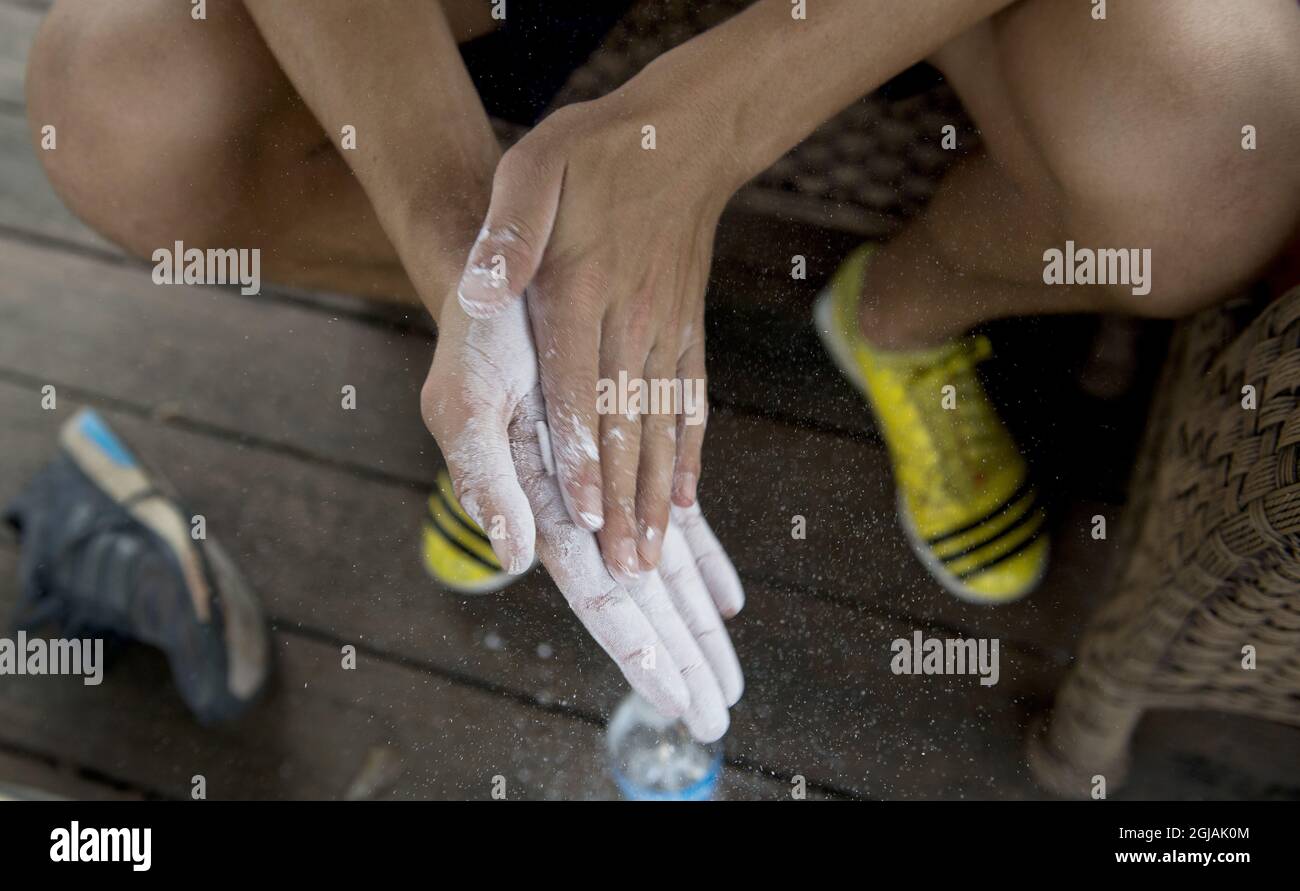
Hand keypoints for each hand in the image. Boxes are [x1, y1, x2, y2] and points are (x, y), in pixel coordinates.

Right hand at [421, 296, 744, 739]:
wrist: (509, 282)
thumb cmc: (478, 340)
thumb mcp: (466, 400)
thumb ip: (485, 478)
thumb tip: (512, 555)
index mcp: (540, 506)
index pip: (597, 594)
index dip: (635, 646)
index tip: (673, 694)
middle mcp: (579, 509)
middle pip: (641, 600)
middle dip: (679, 657)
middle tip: (716, 714)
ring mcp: (610, 486)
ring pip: (665, 571)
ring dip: (696, 624)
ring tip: (728, 679)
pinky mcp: (633, 459)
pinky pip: (675, 523)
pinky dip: (703, 562)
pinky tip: (726, 600)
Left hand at [452, 92, 734, 582]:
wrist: (683, 134)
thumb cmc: (593, 151)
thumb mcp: (533, 168)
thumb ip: (508, 233)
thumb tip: (479, 292)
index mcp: (580, 291)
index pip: (579, 388)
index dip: (581, 458)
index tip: (585, 519)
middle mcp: (630, 320)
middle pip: (625, 427)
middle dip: (624, 504)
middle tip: (627, 575)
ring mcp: (667, 330)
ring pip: (662, 428)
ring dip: (659, 497)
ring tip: (657, 559)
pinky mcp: (688, 331)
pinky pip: (692, 404)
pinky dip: (690, 457)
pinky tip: (692, 501)